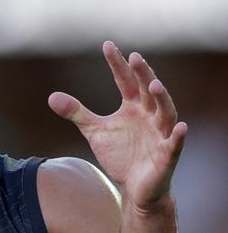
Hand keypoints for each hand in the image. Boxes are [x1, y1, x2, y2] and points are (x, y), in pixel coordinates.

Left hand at [48, 41, 186, 211]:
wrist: (135, 187)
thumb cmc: (120, 154)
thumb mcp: (94, 131)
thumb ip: (76, 112)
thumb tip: (51, 97)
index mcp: (133, 106)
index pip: (126, 80)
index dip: (118, 64)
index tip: (108, 45)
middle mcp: (150, 116)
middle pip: (149, 91)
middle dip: (144, 74)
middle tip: (135, 57)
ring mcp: (160, 134)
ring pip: (166, 113)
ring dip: (162, 99)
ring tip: (155, 84)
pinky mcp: (167, 156)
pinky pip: (174, 145)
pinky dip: (178, 136)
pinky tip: (181, 127)